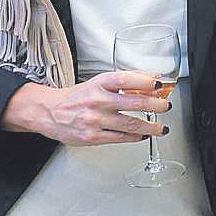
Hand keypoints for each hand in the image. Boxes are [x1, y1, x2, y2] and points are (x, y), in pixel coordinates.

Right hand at [0, 71, 169, 145]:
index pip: (126, 79)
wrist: (49, 112)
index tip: (160, 83)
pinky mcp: (92, 137)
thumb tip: (153, 77)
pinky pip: (120, 138)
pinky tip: (143, 135)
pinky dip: (135, 137)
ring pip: (130, 124)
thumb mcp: (100, 82)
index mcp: (99, 83)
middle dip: (155, 105)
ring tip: (161, 128)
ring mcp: (94, 120)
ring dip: (151, 127)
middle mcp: (97, 100)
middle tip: (166, 107)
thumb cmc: (78, 97)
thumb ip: (127, 80)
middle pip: (134, 102)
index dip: (146, 81)